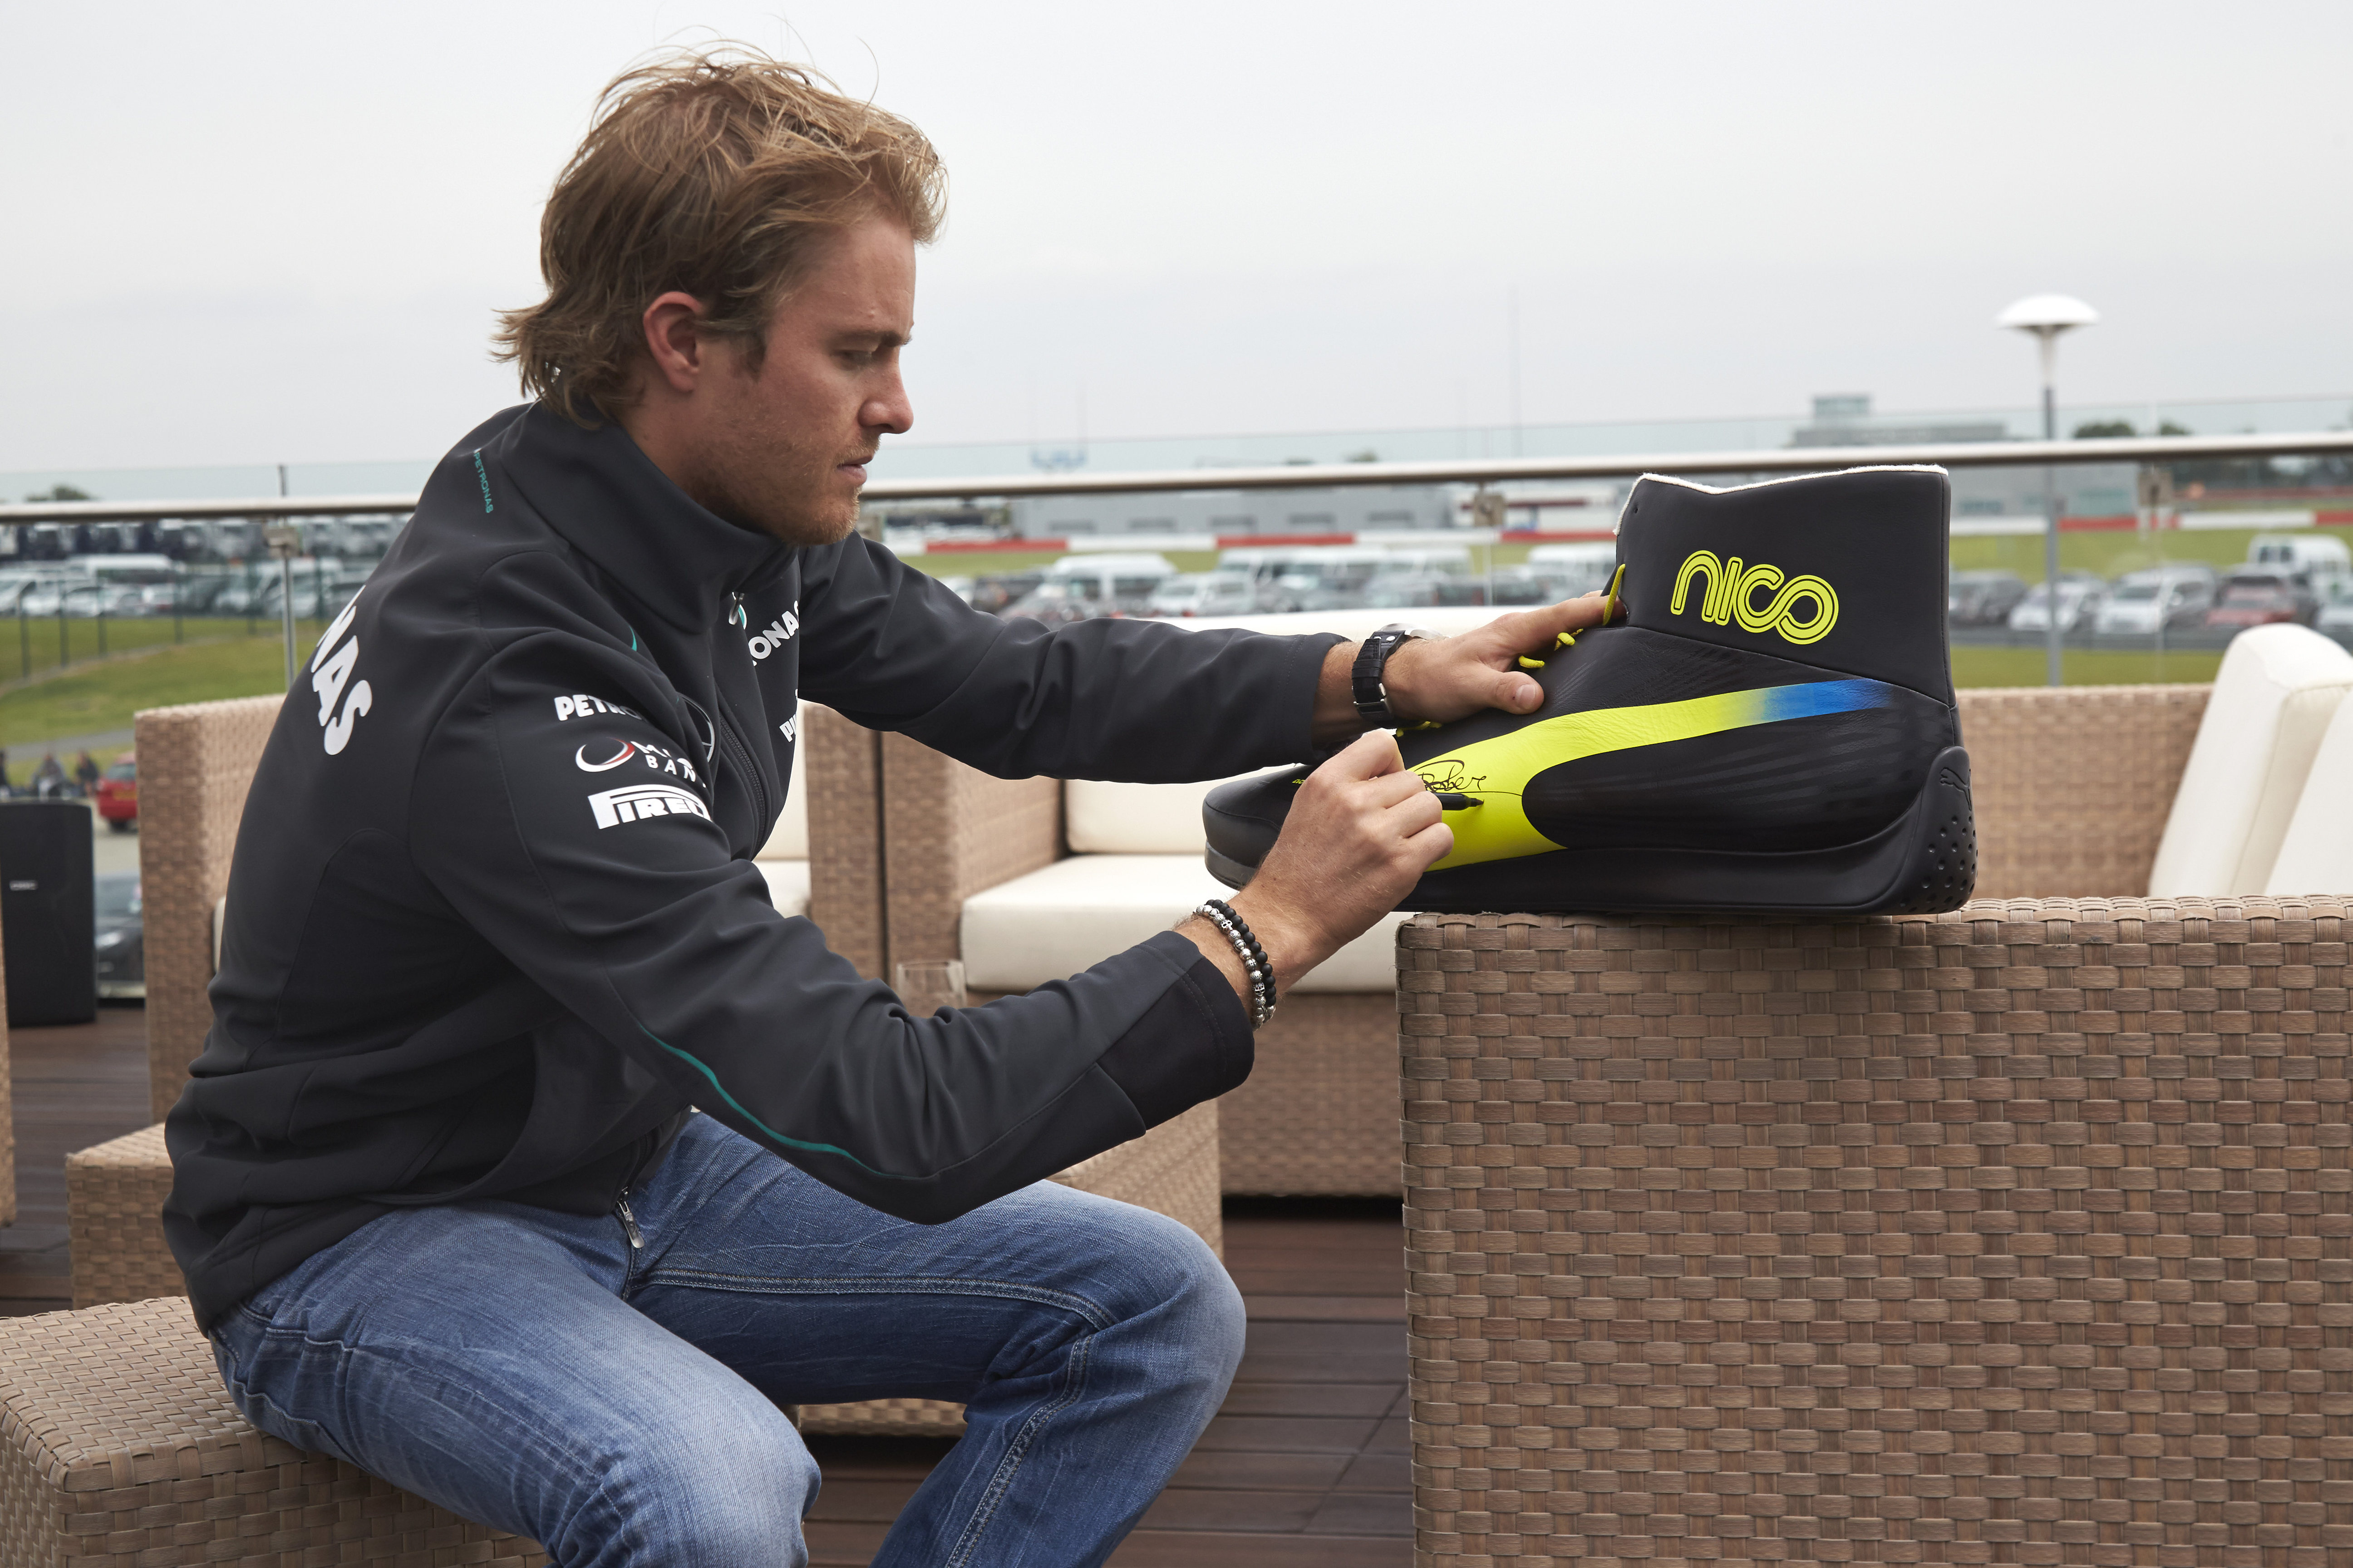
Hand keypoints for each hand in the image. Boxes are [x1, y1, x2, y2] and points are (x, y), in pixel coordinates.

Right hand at [1180, 730, 1449, 1007]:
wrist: (1289, 916)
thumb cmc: (1299, 867)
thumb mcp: (1309, 805)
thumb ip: (1347, 783)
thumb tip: (1390, 773)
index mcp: (1328, 781)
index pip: (1383, 742)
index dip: (1392, 765)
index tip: (1385, 785)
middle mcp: (1354, 802)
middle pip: (1414, 780)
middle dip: (1406, 803)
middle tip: (1388, 828)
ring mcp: (1379, 833)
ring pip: (1432, 806)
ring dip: (1422, 825)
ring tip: (1399, 843)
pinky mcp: (1401, 864)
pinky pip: (1442, 837)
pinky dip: (1433, 848)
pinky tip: (1410, 859)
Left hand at [1382, 593, 1613, 725]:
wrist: (1408, 680)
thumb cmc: (1436, 680)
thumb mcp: (1469, 688)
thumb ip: (1503, 691)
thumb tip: (1535, 697)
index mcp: (1514, 631)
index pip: (1563, 615)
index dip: (1596, 610)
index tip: (1627, 608)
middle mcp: (1520, 633)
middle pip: (1570, 620)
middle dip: (1602, 618)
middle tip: (1639, 626)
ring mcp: (1518, 645)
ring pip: (1562, 637)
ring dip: (1588, 639)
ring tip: (1622, 648)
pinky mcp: (1515, 660)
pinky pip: (1551, 653)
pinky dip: (1570, 656)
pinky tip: (1584, 672)